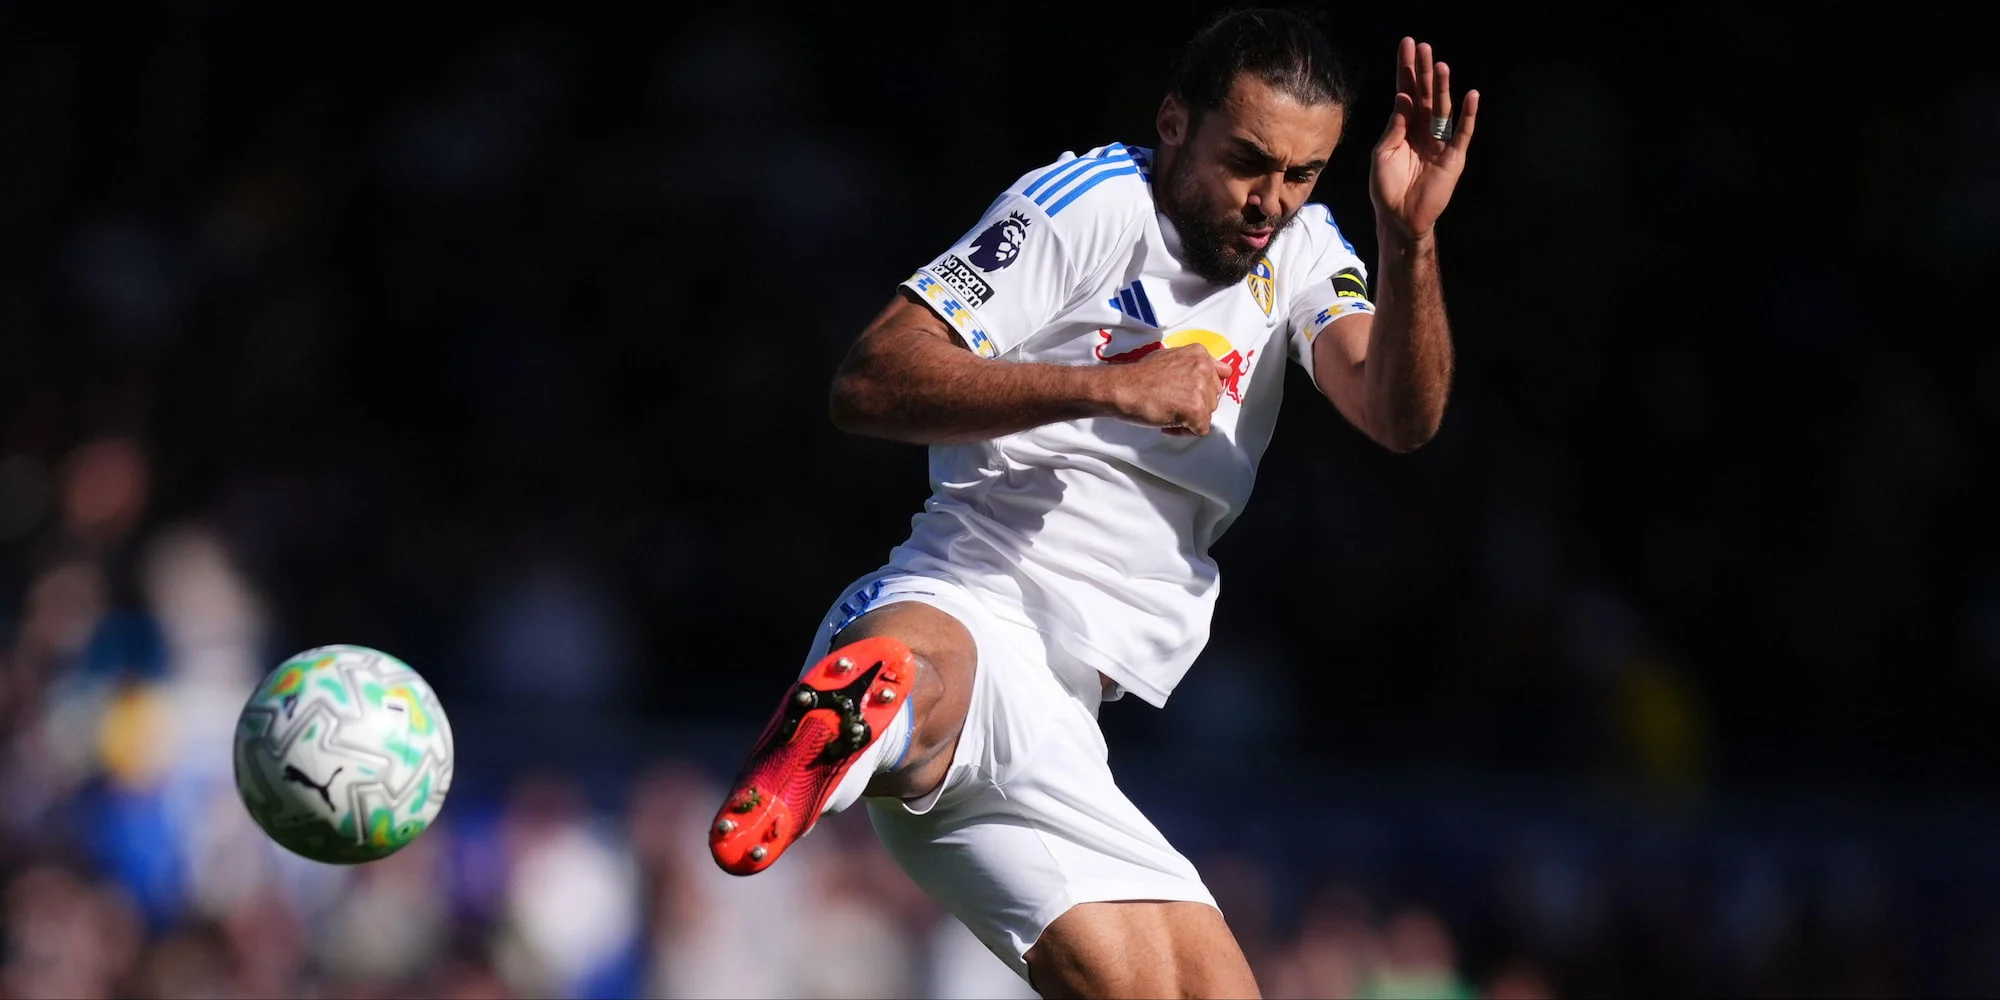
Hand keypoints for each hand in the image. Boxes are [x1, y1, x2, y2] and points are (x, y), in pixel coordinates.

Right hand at [1103, 345, 1232, 435]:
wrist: (1122, 388)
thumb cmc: (1139, 376)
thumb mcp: (1170, 358)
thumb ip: (1193, 365)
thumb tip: (1217, 372)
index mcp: (1199, 354)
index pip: (1219, 377)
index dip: (1203, 389)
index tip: (1189, 394)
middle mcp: (1203, 369)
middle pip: (1213, 397)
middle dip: (1195, 404)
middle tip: (1172, 404)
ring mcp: (1201, 389)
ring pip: (1208, 414)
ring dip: (1189, 418)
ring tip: (1167, 412)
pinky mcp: (1196, 409)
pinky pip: (1201, 429)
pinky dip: (1184, 431)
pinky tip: (1167, 422)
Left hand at [1371, 37, 1478, 240]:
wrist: (1399, 219)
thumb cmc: (1386, 188)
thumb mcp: (1382, 155)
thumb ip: (1393, 127)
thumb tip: (1403, 98)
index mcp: (1403, 127)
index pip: (1405, 92)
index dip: (1406, 69)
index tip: (1407, 45)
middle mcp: (1422, 130)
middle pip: (1424, 94)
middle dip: (1423, 71)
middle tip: (1423, 46)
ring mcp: (1439, 142)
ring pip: (1442, 108)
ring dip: (1442, 87)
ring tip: (1440, 65)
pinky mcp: (1453, 157)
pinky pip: (1462, 133)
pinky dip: (1468, 115)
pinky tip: (1471, 95)